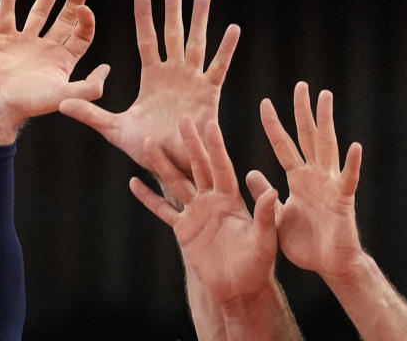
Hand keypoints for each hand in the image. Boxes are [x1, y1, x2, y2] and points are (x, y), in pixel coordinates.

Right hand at [0, 0, 109, 144]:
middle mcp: (46, 49)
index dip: (86, 20)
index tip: (85, 8)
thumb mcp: (64, 96)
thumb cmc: (28, 105)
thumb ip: (89, 86)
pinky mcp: (2, 39)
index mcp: (62, 61)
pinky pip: (6, 12)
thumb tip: (107, 69)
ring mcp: (24, 42)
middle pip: (65, 19)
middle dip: (74, 0)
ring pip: (39, 12)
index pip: (81, 34)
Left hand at [60, 0, 239, 175]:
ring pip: (196, 43)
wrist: (172, 165)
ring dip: (200, 19)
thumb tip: (61, 105)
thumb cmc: (145, 147)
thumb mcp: (114, 128)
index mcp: (151, 76)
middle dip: (173, 7)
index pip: (146, 39)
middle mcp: (173, 73)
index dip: (145, 16)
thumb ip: (90, 113)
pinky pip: (218, 67)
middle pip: (173, 33)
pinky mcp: (210, 93)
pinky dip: (226, 48)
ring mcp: (192, 81)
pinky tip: (233, 28)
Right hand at [131, 117, 278, 305]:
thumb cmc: (258, 264)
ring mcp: (195, 212)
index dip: (216, 146)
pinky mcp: (183, 228)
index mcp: (232, 198)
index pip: (222, 166)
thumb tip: (273, 191)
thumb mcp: (265, 239)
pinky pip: (162, 209)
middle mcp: (212, 199)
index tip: (209, 123)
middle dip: (188, 144)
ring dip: (161, 164)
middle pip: (197, 166)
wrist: (240, 287)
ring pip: (175, 183)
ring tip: (147, 144)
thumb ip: (265, 215)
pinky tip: (134, 183)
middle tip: (180, 119)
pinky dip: (148, 197)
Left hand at [247, 82, 363, 281]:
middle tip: (301, 85)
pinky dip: (351, 164)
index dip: (274, 125)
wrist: (328, 266)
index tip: (264, 102)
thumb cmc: (305, 243)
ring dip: (327, 122)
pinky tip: (355, 146)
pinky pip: (348, 180)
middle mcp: (314, 176)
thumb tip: (248, 173)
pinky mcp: (343, 202)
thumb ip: (265, 193)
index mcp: (298, 178)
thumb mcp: (275, 214)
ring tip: (326, 98)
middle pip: (308, 137)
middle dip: (303, 112)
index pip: (283, 145)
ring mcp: (330, 186)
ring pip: (327, 147)